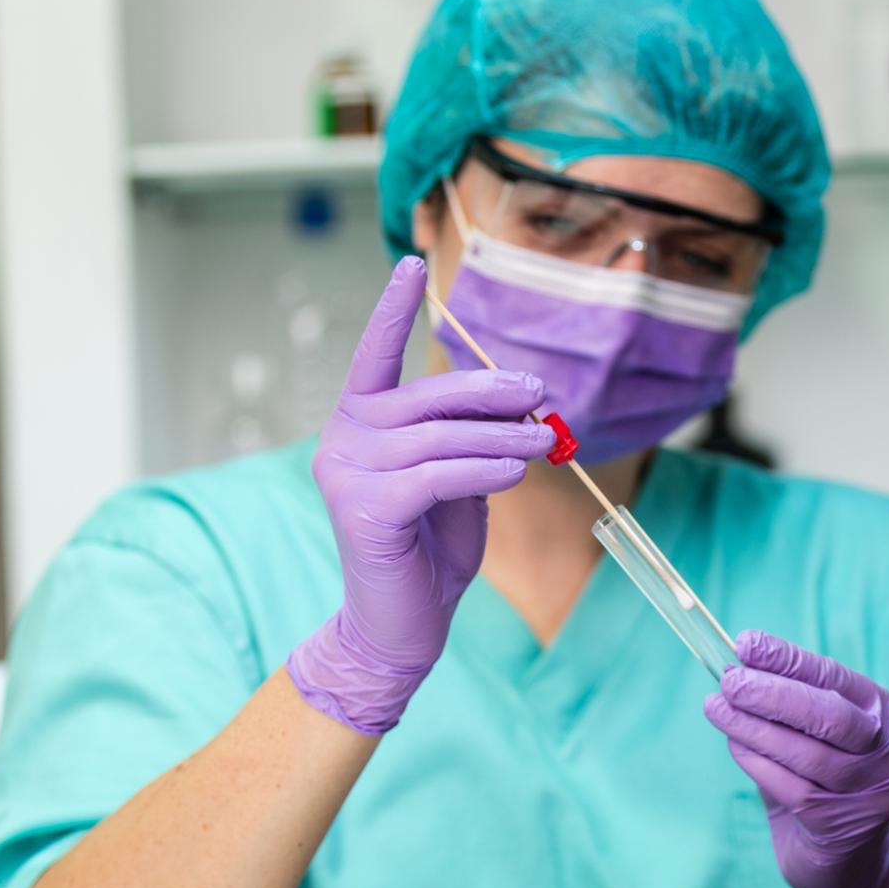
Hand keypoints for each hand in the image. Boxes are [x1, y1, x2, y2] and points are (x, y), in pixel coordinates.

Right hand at [287, 256, 552, 732]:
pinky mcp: (364, 510)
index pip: (373, 354)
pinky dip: (485, 468)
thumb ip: (469, 436)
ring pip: (440, 437)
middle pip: (425, 395)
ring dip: (503, 435)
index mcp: (358, 422)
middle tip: (542, 395)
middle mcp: (342, 439)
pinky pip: (439, 473)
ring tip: (546, 440)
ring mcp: (346, 473)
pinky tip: (515, 470)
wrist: (400, 624)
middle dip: (491, 391)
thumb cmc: (431, 547)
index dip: (393, 309)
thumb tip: (519, 399)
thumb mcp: (455, 478)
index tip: (411, 263)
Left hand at [704, 630, 888, 887]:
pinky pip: (789, 786)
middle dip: (772, 693)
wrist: (841, 863)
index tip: (745, 643)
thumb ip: (789, 702)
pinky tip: (735, 745)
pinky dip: (755, 761)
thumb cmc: (822, 783)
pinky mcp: (843, 827)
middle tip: (729, 680)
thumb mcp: (817, 737)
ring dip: (754, 727)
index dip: (789, 660)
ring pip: (806, 752)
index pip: (837, 679)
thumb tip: (739, 659)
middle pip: (828, 715)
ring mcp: (873, 794)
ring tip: (716, 708)